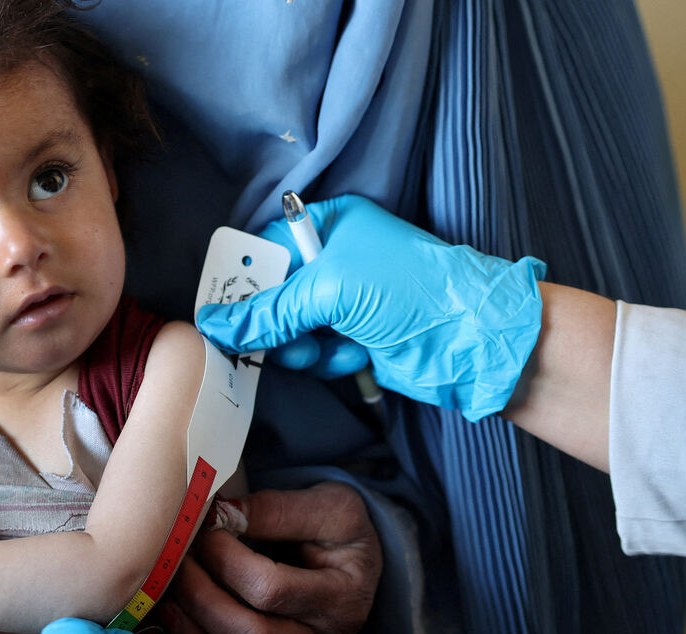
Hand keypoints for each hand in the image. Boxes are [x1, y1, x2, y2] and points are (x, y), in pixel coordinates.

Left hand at [160, 482, 381, 633]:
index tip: (205, 527)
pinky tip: (177, 620)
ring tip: (170, 591)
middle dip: (201, 596)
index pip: (271, 589)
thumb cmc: (336, 528)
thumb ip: (275, 509)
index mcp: (343, 598)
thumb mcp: (326, 504)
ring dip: (191, 630)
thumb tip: (219, 515)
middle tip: (180, 559)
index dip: (226, 559)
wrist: (351, 560)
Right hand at [196, 194, 546, 419]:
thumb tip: (215, 325)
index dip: (244, 277)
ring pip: (288, 329)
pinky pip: (312, 351)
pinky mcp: (352, 336)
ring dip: (301, 346)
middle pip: (271, 293)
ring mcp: (343, 300)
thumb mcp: (328, 290)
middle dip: (272, 320)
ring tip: (325, 346)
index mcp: (329, 223)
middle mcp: (333, 257)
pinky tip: (354, 355)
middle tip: (276, 337)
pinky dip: (327, 359)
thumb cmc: (408, 290)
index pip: (265, 245)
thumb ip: (267, 311)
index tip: (225, 306)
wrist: (470, 339)